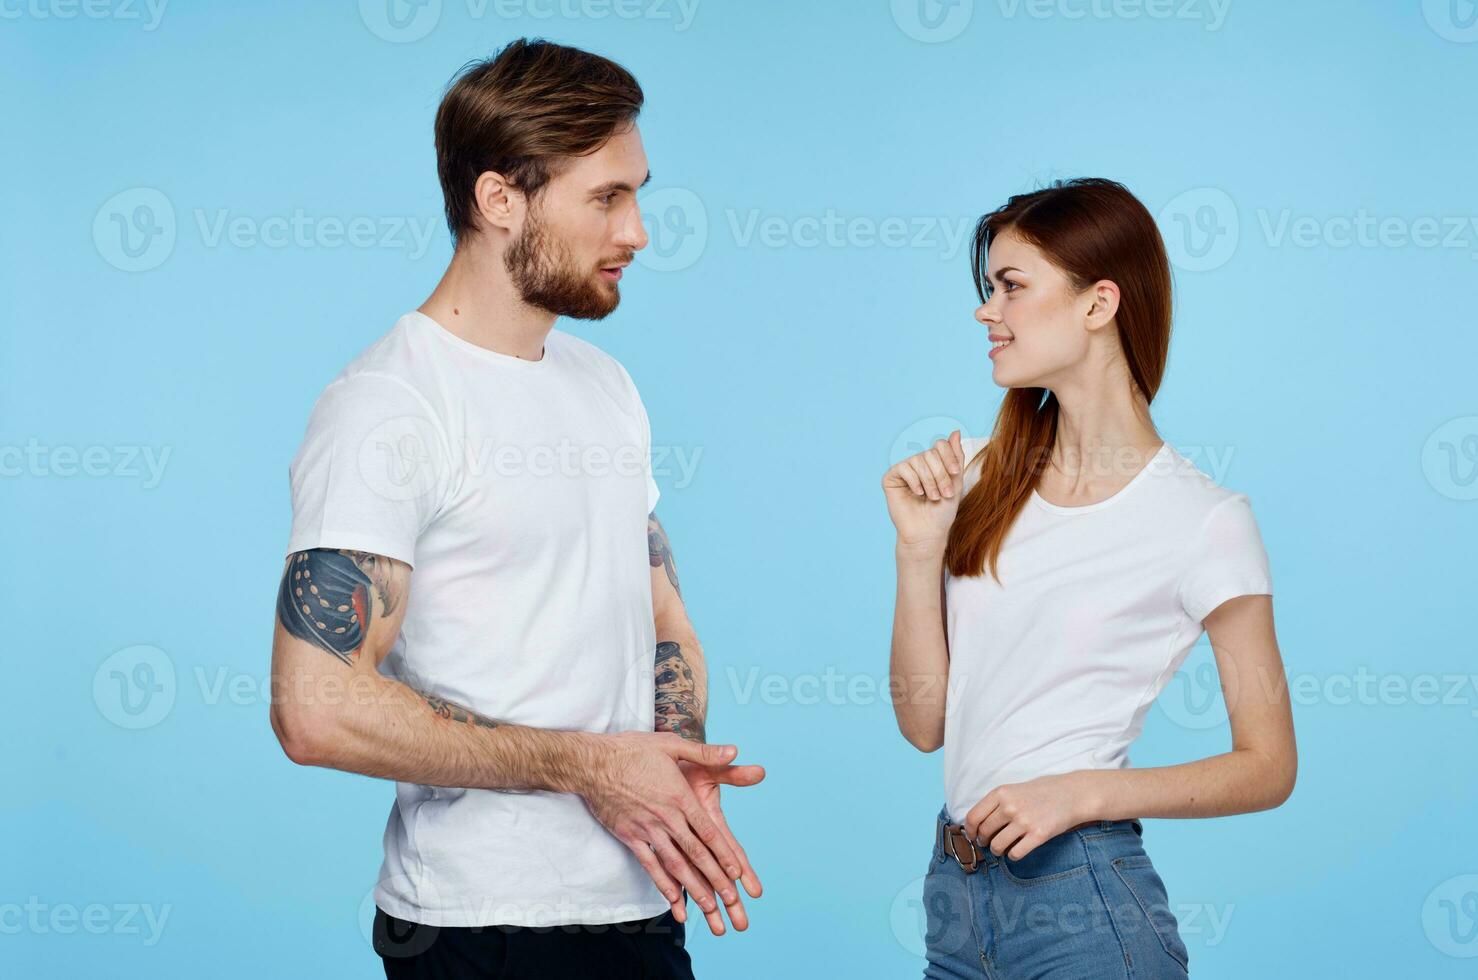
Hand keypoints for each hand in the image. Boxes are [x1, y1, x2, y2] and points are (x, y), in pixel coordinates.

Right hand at [578, 732, 749, 935]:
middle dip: (715, 878)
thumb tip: (735, 750)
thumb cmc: (633, 750)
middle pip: (695, 852)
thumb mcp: (672, 744)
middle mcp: (666, 817)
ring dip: (692, 887)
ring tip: (708, 906)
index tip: (737, 873)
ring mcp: (647, 829)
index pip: (708, 831)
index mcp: (680, 796)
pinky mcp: (629, 836)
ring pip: (674, 863)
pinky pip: (648, 863)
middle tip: (731, 899)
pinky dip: (661, 881)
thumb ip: (705, 752)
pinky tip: (672, 897)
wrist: (593, 763)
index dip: (724, 853)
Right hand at [883, 430, 966, 553]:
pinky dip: (914, 481)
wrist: (928, 532)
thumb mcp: (955, 482)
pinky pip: (904, 468)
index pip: (940, 445)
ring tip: (932, 497)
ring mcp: (904, 470)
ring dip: (929, 480)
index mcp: (933, 463)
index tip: (955, 473)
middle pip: (930, 453)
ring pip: (918, 460)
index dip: (948, 457)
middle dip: (940, 474)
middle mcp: (917, 464)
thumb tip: (955, 431)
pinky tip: (917, 493)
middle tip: (943, 494)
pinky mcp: (891, 478)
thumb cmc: (941, 512)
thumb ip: (955, 457)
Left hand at [962, 772, 1093, 860]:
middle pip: (984, 833)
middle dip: (984, 841)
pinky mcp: (1038, 835)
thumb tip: (977, 824)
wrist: (1071, 794)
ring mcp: (1024, 821)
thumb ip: (996, 804)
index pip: (973, 817)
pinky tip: (1017, 850)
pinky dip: (1013, 856)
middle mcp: (1010, 807)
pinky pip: (1015, 853)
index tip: (973, 836)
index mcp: (1001, 793)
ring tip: (1002, 848)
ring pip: (997, 846)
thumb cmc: (1042, 791)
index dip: (970, 830)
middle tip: (989, 843)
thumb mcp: (1014, 789)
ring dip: (997, 851)